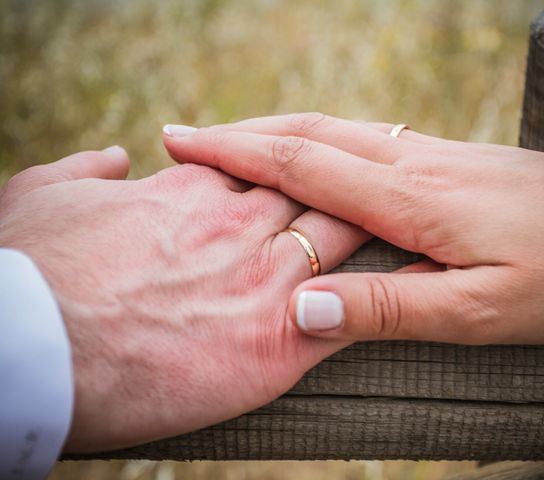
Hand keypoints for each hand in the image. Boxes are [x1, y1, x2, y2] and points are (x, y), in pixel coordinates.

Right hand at [0, 144, 366, 451]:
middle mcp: (242, 229)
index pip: (264, 163)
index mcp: (196, 194)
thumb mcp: (43, 196)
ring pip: (341, 239)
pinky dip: (370, 298)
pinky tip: (388, 293)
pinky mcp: (279, 345)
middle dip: (339, 186)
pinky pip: (345, 314)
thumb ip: (86, 171)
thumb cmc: (29, 272)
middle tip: (364, 189)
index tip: (292, 168)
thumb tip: (117, 158)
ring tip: (392, 226)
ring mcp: (268, 283)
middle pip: (314, 191)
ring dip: (366, 229)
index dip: (279, 162)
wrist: (30, 351)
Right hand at [163, 113, 543, 344]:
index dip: (235, 152)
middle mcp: (412, 162)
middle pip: (308, 132)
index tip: (183, 143)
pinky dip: (319, 141)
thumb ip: (392, 310)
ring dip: (276, 131)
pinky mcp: (449, 160)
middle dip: (241, 132)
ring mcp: (433, 154)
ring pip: (335, 129)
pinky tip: (314, 155)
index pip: (300, 163)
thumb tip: (304, 308)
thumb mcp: (484, 312)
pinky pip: (365, 140)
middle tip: (187, 136)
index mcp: (410, 198)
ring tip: (233, 142)